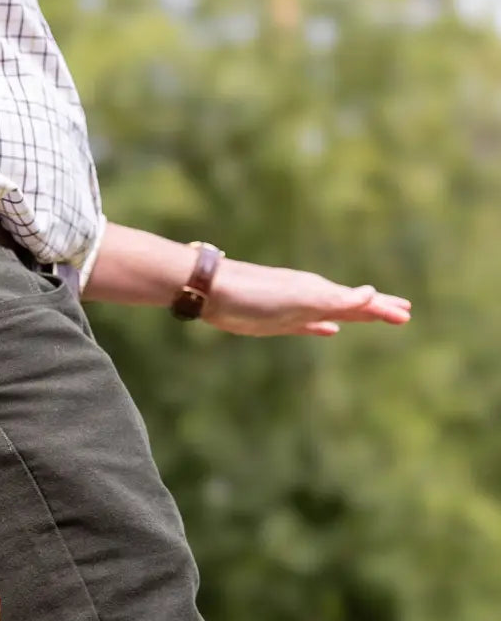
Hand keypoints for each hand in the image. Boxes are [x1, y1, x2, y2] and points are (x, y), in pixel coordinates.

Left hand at [205, 258, 411, 336]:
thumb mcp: (298, 297)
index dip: (383, 308)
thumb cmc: (255, 294)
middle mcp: (310, 298)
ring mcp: (294, 309)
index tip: (407, 313)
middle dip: (377, 310)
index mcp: (320, 292)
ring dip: (353, 316)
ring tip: (371, 317)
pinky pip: (307, 324)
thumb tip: (372, 293)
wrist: (212, 290)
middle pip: (352, 305)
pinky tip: (329, 330)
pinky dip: (322, 326)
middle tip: (404, 314)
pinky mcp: (275, 320)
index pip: (361, 302)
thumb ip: (334, 299)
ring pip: (333, 313)